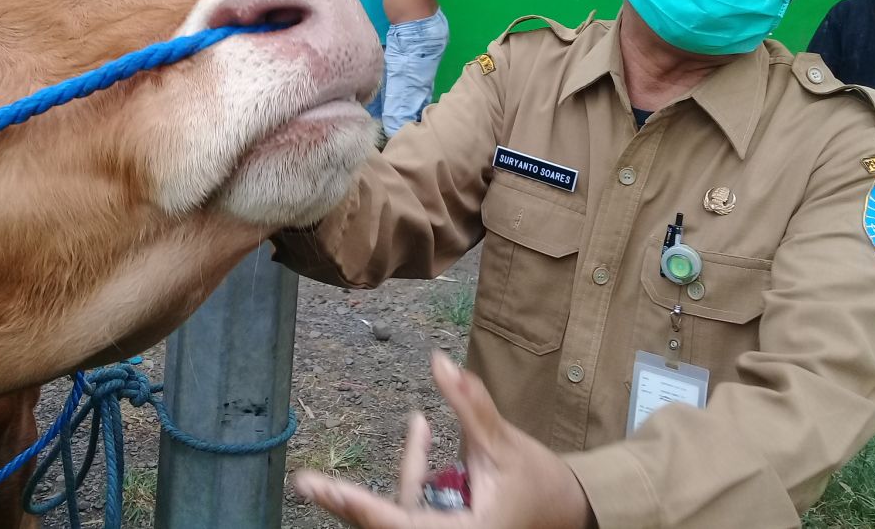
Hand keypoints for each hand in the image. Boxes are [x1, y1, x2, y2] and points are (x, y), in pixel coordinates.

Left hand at [294, 352, 594, 528]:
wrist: (569, 512)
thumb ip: (470, 405)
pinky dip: (411, 472)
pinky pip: (411, 507)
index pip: (399, 521)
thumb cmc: (538, 482)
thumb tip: (440, 361)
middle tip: (305, 483)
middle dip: (347, 505)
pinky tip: (419, 427)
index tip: (323, 487)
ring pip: (396, 516)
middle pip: (387, 525)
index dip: (358, 505)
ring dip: (366, 494)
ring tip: (333, 471)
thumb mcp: (503, 444)